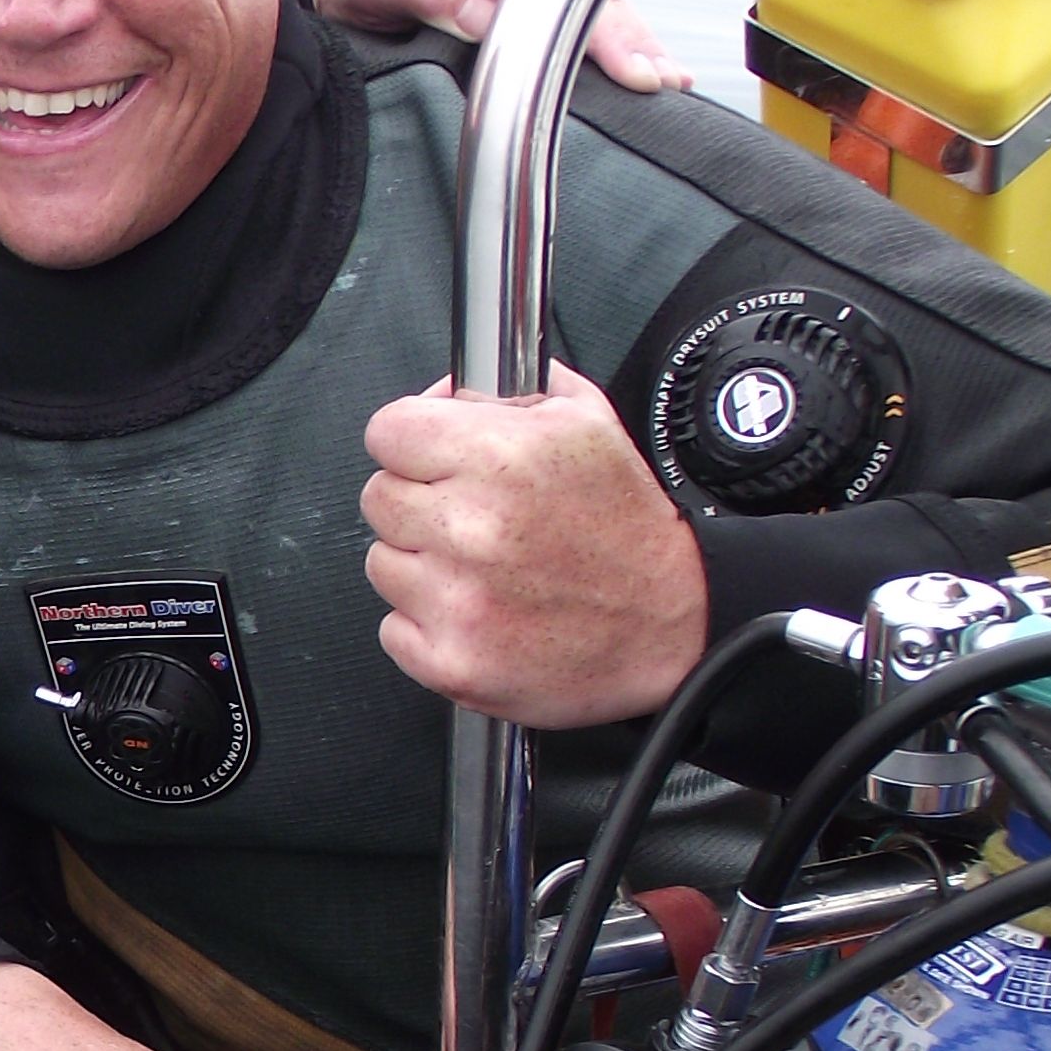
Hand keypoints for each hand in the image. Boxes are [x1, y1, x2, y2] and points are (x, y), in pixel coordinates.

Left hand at [314, 0, 688, 94]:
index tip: (620, 65)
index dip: (588, 27)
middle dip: (626, 38)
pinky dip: (607, 42)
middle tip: (658, 82)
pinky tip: (639, 67)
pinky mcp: (517, 1)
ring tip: (667, 80)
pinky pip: (572, 17)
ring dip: (629, 41)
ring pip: (588, 4)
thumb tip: (479, 13)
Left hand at [360, 363, 706, 727]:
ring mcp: (457, 601)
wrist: (673, 629)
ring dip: (422, 565)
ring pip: (382, 563)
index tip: (431, 457)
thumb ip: (509, 389)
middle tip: (474, 519)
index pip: (387, 431)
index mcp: (499, 459)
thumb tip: (448, 389)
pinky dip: (428, 623)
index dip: (412, 441)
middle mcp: (471, 528)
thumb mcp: (587, 422)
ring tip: (486, 569)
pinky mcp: (451, 660)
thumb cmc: (629, 531)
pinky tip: (481, 611)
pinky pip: (394, 628)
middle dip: (420, 502)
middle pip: (378, 497)